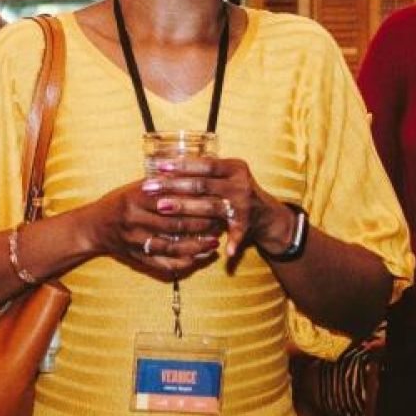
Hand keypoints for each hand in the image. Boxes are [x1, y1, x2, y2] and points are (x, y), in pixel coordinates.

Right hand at [84, 178, 225, 279]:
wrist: (93, 227)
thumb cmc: (119, 203)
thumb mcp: (135, 188)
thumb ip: (161, 184)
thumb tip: (192, 174)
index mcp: (136, 198)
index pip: (172, 199)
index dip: (196, 201)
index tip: (214, 200)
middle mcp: (134, 220)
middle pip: (175, 224)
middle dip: (201, 224)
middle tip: (220, 222)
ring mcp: (135, 241)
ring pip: (172, 247)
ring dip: (196, 246)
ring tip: (214, 242)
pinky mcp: (136, 257)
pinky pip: (164, 263)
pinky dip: (184, 262)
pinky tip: (198, 257)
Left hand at [141, 156, 294, 260]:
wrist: (266, 214)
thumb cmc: (234, 192)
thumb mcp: (224, 178)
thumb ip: (202, 174)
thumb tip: (163, 167)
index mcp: (234, 168)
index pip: (205, 164)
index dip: (182, 165)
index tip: (159, 166)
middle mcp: (240, 183)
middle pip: (202, 184)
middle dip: (173, 186)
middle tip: (150, 188)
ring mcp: (244, 203)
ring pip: (210, 206)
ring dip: (186, 208)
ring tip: (163, 208)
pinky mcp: (247, 223)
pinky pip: (236, 233)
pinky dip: (231, 242)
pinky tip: (222, 251)